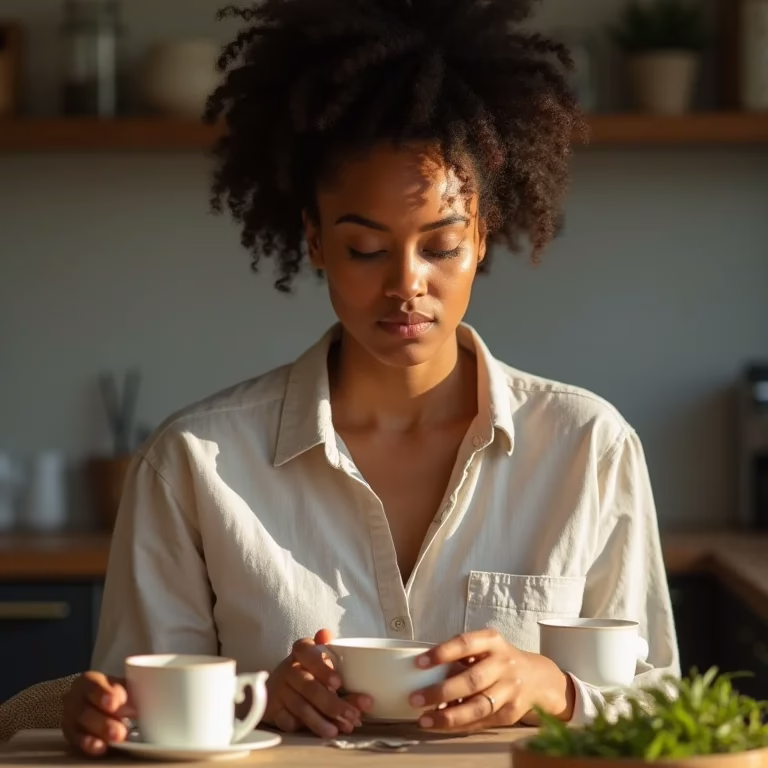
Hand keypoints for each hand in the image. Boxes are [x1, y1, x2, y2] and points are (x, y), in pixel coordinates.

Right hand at [62, 672, 135, 756]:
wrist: (99, 704)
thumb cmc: (115, 692)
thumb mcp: (122, 685)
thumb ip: (132, 691)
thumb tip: (148, 700)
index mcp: (87, 682)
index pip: (92, 686)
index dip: (102, 694)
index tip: (115, 703)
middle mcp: (74, 700)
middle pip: (85, 711)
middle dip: (103, 722)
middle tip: (121, 731)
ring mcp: (70, 720)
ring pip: (80, 728)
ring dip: (100, 735)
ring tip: (118, 739)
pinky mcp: (72, 738)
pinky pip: (78, 743)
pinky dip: (90, 745)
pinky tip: (102, 748)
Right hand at [262, 629, 371, 737]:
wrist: (276, 689)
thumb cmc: (309, 673)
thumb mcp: (323, 667)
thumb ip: (342, 675)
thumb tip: (360, 690)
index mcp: (301, 651)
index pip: (307, 651)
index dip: (322, 667)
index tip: (339, 683)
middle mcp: (288, 668)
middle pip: (309, 686)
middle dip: (332, 703)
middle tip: (352, 715)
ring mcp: (279, 689)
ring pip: (301, 707)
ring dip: (322, 720)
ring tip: (341, 729)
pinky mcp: (273, 709)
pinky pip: (289, 721)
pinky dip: (307, 728)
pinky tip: (322, 732)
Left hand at [409, 629, 574, 731]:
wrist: (538, 678)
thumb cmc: (499, 659)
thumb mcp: (485, 646)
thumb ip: (461, 654)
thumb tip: (423, 670)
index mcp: (492, 641)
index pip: (465, 644)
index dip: (442, 653)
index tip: (419, 663)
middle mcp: (504, 663)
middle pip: (472, 680)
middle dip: (441, 692)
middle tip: (415, 699)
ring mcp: (510, 689)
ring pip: (478, 706)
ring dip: (449, 716)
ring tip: (424, 720)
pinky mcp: (512, 712)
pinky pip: (482, 722)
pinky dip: (460, 726)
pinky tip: (442, 726)